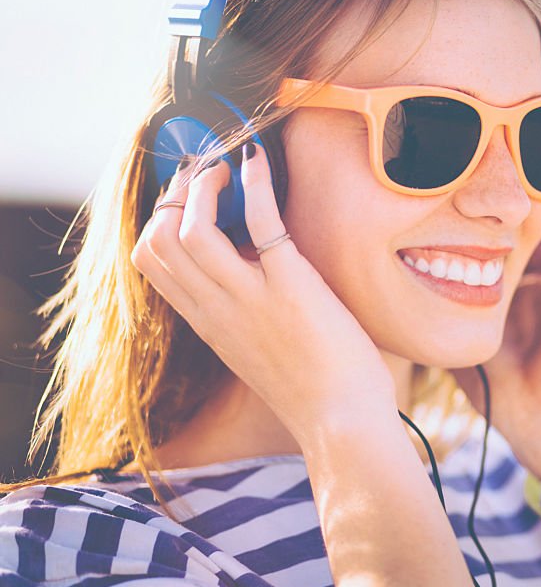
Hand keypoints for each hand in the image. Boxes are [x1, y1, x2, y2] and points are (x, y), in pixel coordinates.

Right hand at [131, 146, 394, 442]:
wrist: (343, 425)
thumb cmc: (315, 389)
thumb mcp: (258, 348)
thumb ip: (244, 310)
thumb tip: (252, 266)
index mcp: (207, 322)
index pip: (151, 261)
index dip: (161, 217)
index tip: (188, 197)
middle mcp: (217, 308)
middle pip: (157, 238)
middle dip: (176, 193)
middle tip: (207, 172)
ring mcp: (250, 297)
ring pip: (191, 228)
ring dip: (206, 183)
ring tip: (228, 165)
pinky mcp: (291, 287)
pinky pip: (261, 222)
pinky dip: (255, 183)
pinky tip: (259, 161)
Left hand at [452, 189, 540, 475]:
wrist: (540, 412)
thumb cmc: (493, 383)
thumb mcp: (448, 333)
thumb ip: (426, 306)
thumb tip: (377, 282)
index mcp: (510, 291)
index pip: (494, 241)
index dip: (477, 216)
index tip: (448, 187)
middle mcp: (540, 279)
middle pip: (526, 225)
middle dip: (506, 198)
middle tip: (481, 164)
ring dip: (539, 194)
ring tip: (519, 161)